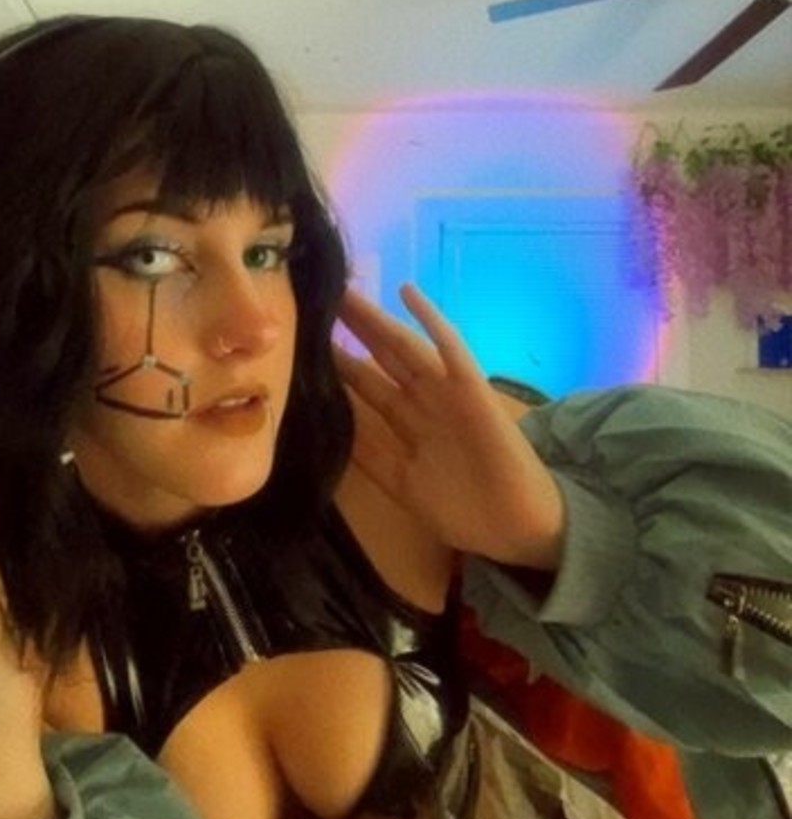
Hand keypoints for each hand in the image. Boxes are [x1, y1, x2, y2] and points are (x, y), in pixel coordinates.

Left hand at [334, 285, 563, 569]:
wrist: (515, 527)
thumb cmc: (463, 510)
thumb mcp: (400, 483)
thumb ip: (370, 456)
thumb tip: (323, 431)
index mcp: (405, 425)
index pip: (363, 386)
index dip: (336, 363)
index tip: (302, 341)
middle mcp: (421, 402)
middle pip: (378, 358)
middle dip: (349, 331)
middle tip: (314, 299)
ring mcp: (446, 392)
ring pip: (403, 347)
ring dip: (376, 319)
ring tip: (344, 290)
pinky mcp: (471, 389)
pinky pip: (450, 348)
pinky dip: (431, 320)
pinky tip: (406, 291)